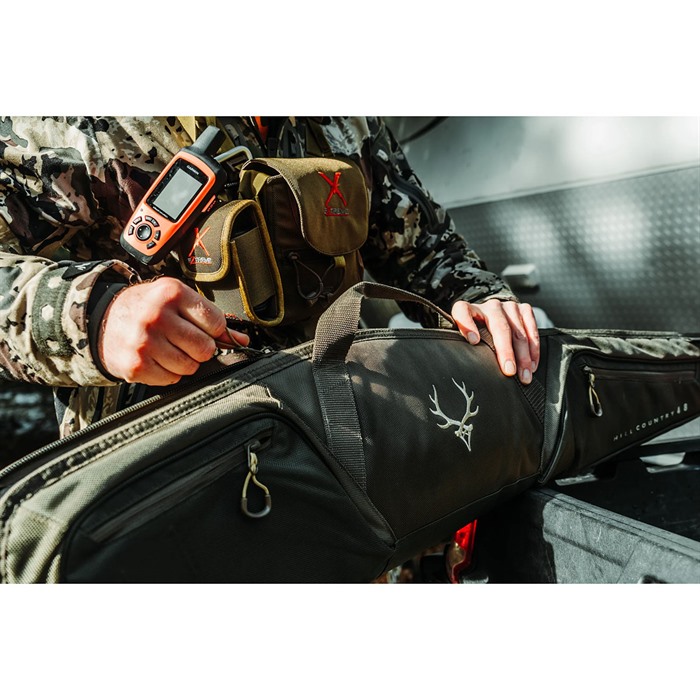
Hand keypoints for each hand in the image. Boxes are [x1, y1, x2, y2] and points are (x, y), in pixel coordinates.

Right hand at [99, 277, 248, 384]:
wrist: (101, 320)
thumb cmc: (145, 308)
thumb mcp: (175, 300)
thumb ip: (210, 318)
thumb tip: (242, 339)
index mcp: (171, 292)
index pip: (216, 322)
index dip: (215, 331)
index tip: (204, 330)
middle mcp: (157, 315)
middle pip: (205, 348)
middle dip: (200, 349)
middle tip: (185, 342)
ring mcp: (145, 342)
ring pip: (190, 367)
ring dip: (185, 363)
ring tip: (169, 349)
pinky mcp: (136, 365)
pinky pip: (172, 379)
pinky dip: (169, 373)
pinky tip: (157, 359)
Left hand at [451, 299, 539, 383]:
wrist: (492, 316)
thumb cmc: (476, 332)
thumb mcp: (463, 336)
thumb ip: (463, 345)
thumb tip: (468, 365)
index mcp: (468, 309)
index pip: (462, 312)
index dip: (467, 325)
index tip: (474, 341)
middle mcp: (489, 306)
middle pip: (500, 327)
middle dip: (506, 351)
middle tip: (509, 371)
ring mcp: (508, 306)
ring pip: (518, 332)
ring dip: (524, 356)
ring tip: (524, 375)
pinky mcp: (524, 309)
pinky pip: (532, 330)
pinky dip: (533, 349)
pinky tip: (532, 364)